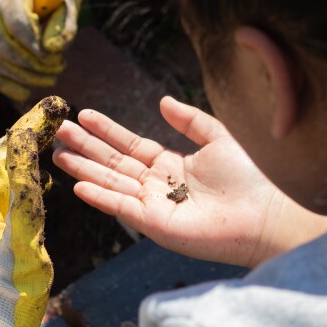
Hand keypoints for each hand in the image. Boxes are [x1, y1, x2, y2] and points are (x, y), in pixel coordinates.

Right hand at [0, 0, 81, 100]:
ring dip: (18, 77)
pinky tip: (24, 91)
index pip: (15, 20)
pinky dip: (2, 82)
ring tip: (48, 80)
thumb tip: (54, 50)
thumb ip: (64, 18)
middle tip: (56, 71)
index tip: (53, 57)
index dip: (33, 44)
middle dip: (30, 65)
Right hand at [53, 96, 326, 267]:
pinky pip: (123, 208)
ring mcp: (155, 207)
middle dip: (87, 147)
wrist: (268, 212)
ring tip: (58, 152)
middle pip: (114, 163)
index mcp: (172, 166)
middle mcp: (159, 186)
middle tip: (59, 130)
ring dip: (84, 169)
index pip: (131, 146)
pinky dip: (100, 197)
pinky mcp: (156, 225)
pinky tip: (78, 186)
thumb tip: (162, 101)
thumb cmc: (251, 177)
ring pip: (112, 183)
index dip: (107, 131)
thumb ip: (189, 120)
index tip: (83, 114)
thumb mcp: (218, 136)